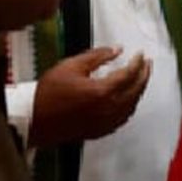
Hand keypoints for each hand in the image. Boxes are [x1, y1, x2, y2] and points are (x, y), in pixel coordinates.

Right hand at [30, 47, 150, 147]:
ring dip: (139, 90)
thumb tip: (118, 49)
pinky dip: (130, 106)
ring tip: (141, 78)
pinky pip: (123, 118)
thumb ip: (97, 56)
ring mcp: (106, 122)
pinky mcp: (101, 131)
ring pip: (132, 105)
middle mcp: (109, 108)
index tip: (141, 54)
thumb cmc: (49, 91)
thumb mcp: (71, 66)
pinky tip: (129, 99)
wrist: (34, 120)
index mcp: (103, 91)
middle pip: (136, 90)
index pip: (129, 74)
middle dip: (144, 75)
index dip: (138, 62)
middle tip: (147, 64)